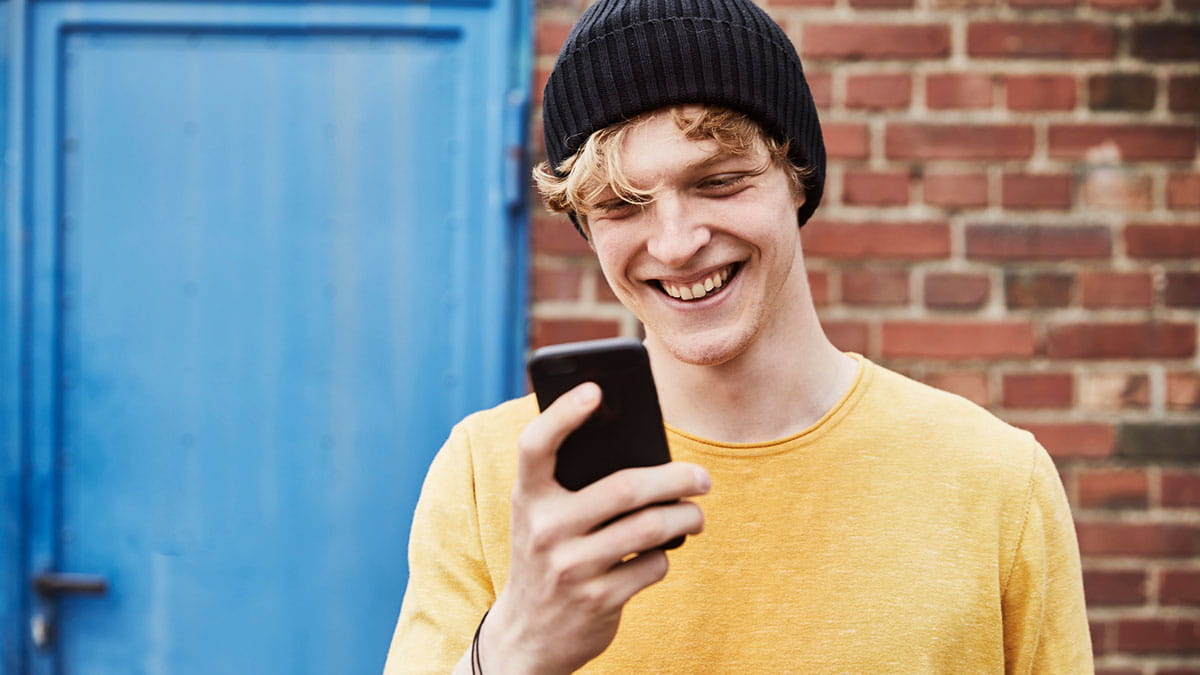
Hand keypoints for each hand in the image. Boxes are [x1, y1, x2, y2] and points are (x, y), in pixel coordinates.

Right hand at [480, 382, 709, 673]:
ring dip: (686, 517)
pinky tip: (659, 554)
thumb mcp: (543, 516)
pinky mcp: (597, 600)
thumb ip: (574, 482)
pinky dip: (666, 556)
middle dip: (675, 478)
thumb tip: (649, 452)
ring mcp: (570, 568)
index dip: (563, 414)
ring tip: (697, 513)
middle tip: (702, 478)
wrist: (529, 634)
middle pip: (624, 488)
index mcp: (527, 498)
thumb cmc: (548, 553)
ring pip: (650, 528)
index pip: (535, 445)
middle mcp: (543, 530)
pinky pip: (653, 566)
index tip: (596, 389)